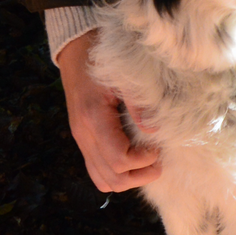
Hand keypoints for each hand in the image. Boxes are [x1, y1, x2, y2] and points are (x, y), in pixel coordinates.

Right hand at [57, 31, 161, 192]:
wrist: (77, 54)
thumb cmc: (104, 61)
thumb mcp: (124, 75)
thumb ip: (139, 103)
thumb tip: (154, 131)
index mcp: (94, 119)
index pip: (118, 159)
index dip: (142, 160)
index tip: (157, 147)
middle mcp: (83, 135)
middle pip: (112, 178)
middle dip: (140, 175)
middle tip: (158, 160)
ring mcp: (81, 141)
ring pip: (103, 180)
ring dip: (128, 179)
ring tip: (148, 163)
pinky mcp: (83, 142)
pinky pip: (97, 172)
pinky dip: (116, 174)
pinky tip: (133, 160)